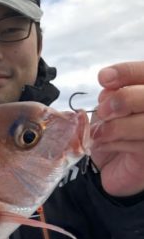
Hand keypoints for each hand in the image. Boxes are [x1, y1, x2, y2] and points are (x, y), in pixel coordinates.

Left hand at [90, 61, 143, 196]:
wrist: (111, 167)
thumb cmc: (112, 131)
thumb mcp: (109, 108)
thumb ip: (112, 93)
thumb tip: (108, 84)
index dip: (127, 72)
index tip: (103, 78)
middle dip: (124, 99)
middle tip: (103, 111)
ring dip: (118, 126)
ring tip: (99, 132)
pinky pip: (140, 145)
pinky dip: (117, 144)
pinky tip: (104, 145)